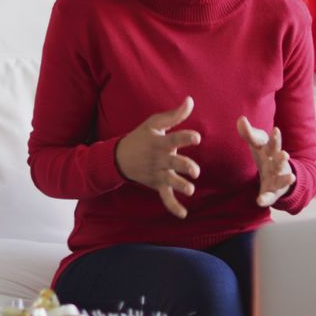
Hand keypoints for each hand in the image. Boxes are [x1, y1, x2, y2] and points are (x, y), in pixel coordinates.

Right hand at [115, 97, 201, 218]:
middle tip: (194, 170)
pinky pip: (165, 198)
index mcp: (160, 142)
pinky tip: (184, 214)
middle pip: (173, 163)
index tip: (197, 138)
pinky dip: (173, 207)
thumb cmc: (141, 137)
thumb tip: (191, 100)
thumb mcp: (154, 123)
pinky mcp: (157, 184)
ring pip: (170, 181)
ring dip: (180, 186)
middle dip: (185, 167)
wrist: (118, 157)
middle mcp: (159, 159)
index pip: (174, 139)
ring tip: (190, 189)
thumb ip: (175, 115)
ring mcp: (157, 173)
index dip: (186, 138)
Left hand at [237, 117, 295, 206]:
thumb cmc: (265, 155)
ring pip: (281, 178)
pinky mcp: (272, 192)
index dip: (274, 138)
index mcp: (271, 151)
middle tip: (284, 154)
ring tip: (291, 178)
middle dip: (281, 157)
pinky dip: (265, 199)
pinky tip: (259, 201)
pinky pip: (269, 196)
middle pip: (279, 159)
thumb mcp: (257, 143)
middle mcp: (276, 164)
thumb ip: (248, 133)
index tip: (276, 130)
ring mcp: (276, 178)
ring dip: (285, 178)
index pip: (272, 143)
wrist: (278, 175)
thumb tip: (241, 119)